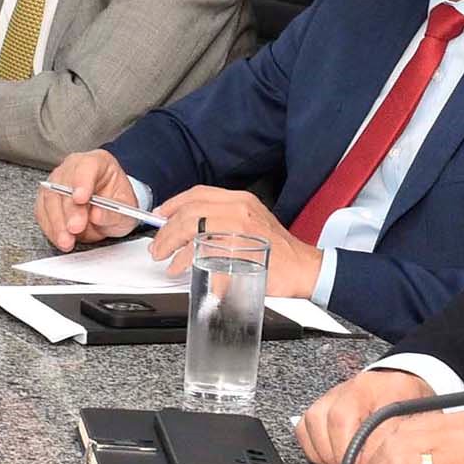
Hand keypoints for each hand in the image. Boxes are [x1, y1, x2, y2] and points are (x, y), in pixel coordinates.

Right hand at [37, 150, 140, 249]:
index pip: (87, 166)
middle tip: (76, 228)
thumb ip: (114, 214)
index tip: (81, 199)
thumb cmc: (118, 205)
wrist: (109, 211)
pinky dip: (51, 228)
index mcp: (99, 162)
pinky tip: (60, 238)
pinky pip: (43, 212)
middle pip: (65, 184)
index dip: (82, 182)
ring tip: (67, 240)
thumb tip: (97, 215)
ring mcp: (58, 181)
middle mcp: (74, 167)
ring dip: (57, 222)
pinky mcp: (47, 198)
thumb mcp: (126, 212)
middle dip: (70, 210)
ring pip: (50, 198)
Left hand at [144, 185, 319, 297]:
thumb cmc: (279, 251)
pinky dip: (189, 262)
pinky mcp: (240, 252)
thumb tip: (192, 226)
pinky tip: (184, 269)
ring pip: (193, 230)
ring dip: (173, 246)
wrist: (304, 268)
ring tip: (168, 260)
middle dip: (167, 231)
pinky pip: (205, 254)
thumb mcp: (252, 222)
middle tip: (159, 247)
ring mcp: (240, 230)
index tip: (161, 216)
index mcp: (241, 200)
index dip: (173, 204)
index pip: (198, 194)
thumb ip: (224, 219)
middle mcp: (240, 210)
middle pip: (190, 212)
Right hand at [294, 366, 433, 463]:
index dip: (368, 455)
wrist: (398, 388)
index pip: (371, 422)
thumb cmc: (408, 406)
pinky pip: (305, 429)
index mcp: (385, 388)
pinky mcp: (319, 406)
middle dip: (346, 456)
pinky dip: (316, 449)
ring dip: (329, 453)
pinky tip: (333, 458)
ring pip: (316, 423)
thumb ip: (402, 443)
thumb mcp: (417, 421)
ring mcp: (333, 394)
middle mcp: (355, 387)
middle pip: (338, 420)